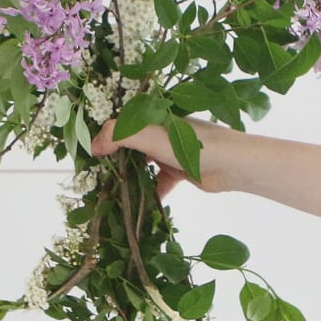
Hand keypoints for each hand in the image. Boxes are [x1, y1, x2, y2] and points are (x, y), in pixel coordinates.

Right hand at [90, 117, 232, 198]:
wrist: (230, 164)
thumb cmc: (189, 143)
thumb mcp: (148, 134)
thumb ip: (118, 135)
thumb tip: (94, 146)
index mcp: (153, 115)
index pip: (123, 122)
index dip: (106, 136)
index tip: (89, 155)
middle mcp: (161, 131)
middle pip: (132, 144)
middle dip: (116, 159)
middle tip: (98, 175)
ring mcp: (171, 151)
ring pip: (144, 164)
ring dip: (131, 177)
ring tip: (113, 191)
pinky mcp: (181, 170)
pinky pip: (159, 182)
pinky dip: (150, 192)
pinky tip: (140, 205)